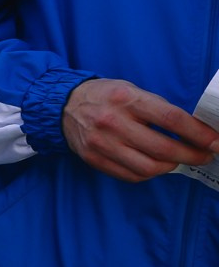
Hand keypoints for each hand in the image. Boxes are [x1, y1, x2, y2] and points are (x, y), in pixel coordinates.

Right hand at [63, 78, 218, 180]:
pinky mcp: (94, 159)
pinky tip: (156, 165)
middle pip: (163, 148)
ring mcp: (101, 143)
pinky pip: (130, 175)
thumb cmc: (105, 96)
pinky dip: (150, 174)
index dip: (198, 134)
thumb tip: (192, 130)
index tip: (214, 142)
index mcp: (127, 99)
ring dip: (171, 167)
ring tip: (178, 161)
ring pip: (148, 167)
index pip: (171, 119)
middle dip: (191, 155)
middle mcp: (113, 122)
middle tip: (204, 155)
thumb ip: (158, 109)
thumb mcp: (132, 91)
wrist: (63, 105)